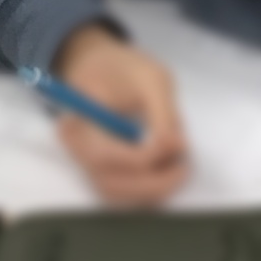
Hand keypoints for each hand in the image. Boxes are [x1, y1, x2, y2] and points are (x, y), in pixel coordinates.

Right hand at [54, 22, 187, 205]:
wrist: (101, 66)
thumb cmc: (123, 68)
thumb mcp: (150, 78)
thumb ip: (164, 114)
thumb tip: (178, 148)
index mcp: (78, 122)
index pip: (105, 156)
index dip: (144, 158)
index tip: (176, 144)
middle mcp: (77, 150)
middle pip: (110, 184)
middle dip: (152, 183)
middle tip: (183, 167)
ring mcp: (87, 164)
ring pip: (118, 194)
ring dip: (152, 190)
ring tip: (178, 168)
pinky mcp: (102, 170)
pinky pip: (123, 192)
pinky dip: (147, 190)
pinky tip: (168, 171)